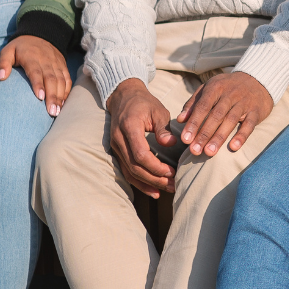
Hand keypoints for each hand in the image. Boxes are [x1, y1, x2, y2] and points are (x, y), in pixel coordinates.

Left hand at [0, 35, 72, 116]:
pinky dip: (67, 91)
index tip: (40, 98)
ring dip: (60, 96)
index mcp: (32, 58)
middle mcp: (47, 61)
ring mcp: (57, 64)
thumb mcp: (8, 50)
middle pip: (51, 79)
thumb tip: (1, 78)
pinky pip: (67, 79)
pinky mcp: (63, 66)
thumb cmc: (21, 47)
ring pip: (61, 81)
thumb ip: (3, 63)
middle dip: (52, 96)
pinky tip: (64, 103)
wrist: (42, 34)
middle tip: (51, 112)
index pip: (36, 72)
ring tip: (57, 111)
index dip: (39, 85)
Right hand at [107, 79, 177, 197]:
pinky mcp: (117, 152)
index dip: (156, 166)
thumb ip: (163, 128)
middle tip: (173, 185)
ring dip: (148, 184)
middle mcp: (119, 140)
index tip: (172, 171)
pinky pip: (126, 171)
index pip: (140, 154)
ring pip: (129, 172)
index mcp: (129, 128)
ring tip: (165, 191)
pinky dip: (139, 182)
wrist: (124, 97)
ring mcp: (115, 147)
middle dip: (154, 178)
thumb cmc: (144, 103)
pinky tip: (153, 190)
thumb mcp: (158, 110)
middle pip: (135, 167)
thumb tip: (170, 143)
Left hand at [176, 71, 272, 155]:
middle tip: (194, 151)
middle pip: (216, 115)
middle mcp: (230, 94)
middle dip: (204, 134)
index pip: (203, 106)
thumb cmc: (227, 87)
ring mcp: (244, 102)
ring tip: (209, 152)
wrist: (257, 79)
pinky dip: (242, 136)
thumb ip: (193, 103)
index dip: (194, 123)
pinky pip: (249, 124)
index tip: (185, 139)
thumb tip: (180, 120)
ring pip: (231, 120)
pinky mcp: (256, 111)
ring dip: (219, 137)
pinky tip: (233, 147)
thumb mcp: (209, 88)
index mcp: (216, 87)